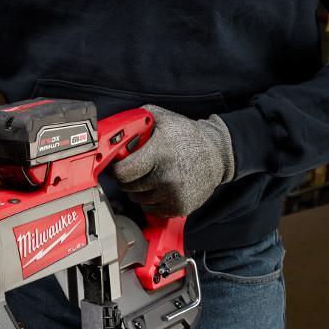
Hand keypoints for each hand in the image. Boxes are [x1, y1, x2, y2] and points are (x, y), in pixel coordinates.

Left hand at [112, 104, 234, 216]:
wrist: (218, 154)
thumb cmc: (187, 136)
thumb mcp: (162, 118)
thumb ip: (135, 121)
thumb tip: (111, 130)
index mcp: (160, 152)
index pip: (122, 172)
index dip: (115, 169)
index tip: (116, 166)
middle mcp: (167, 175)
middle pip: (127, 187)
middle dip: (127, 178)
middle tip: (137, 168)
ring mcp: (173, 194)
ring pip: (137, 199)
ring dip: (140, 189)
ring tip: (153, 175)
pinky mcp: (179, 207)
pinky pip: (151, 209)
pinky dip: (151, 200)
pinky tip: (162, 187)